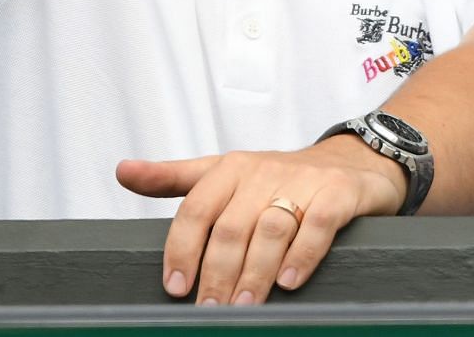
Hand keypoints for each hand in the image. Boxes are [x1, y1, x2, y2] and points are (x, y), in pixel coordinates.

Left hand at [116, 137, 405, 305]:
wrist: (351, 161)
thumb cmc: (279, 176)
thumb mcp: (224, 173)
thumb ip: (174, 178)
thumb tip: (122, 172)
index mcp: (230, 169)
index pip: (196, 208)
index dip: (182, 249)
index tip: (175, 287)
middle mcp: (262, 173)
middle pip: (231, 227)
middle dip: (217, 273)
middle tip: (209, 312)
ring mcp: (302, 182)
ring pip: (270, 228)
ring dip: (254, 272)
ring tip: (244, 307)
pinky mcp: (338, 194)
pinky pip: (318, 224)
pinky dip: (302, 254)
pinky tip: (289, 281)